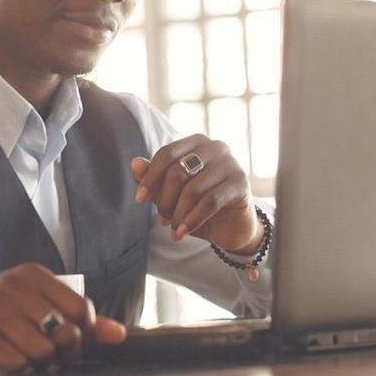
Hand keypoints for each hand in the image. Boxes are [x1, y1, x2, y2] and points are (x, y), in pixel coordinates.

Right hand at [0, 262, 126, 369]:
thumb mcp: (36, 301)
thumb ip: (77, 317)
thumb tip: (118, 334)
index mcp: (32, 275)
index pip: (79, 306)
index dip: (85, 330)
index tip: (75, 337)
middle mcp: (14, 289)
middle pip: (63, 330)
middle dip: (66, 349)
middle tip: (57, 352)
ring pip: (42, 349)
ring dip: (43, 361)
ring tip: (32, 355)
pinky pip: (17, 361)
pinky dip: (20, 366)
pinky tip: (11, 357)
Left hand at [130, 135, 261, 253]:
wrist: (231, 227)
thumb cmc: (198, 205)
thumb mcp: (172, 194)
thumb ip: (153, 178)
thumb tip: (135, 162)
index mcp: (197, 142)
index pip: (166, 154)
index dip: (150, 177)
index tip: (140, 199)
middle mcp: (215, 147)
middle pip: (178, 171)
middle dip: (165, 199)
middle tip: (162, 218)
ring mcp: (231, 164)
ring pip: (193, 189)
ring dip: (178, 213)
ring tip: (172, 228)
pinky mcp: (240, 183)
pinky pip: (210, 201)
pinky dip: (192, 219)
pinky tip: (182, 232)